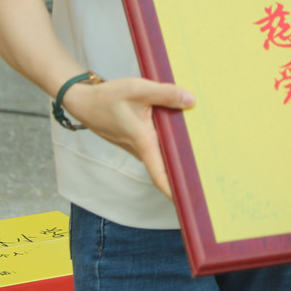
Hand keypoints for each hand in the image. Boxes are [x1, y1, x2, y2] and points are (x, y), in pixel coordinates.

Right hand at [62, 77, 194, 196]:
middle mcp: (140, 149)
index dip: (172, 189)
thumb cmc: (108, 97)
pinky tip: (181, 135)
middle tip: (207, 178)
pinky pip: (154, 147)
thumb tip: (190, 100)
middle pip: (164, 166)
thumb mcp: (138, 89)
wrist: (83, 102)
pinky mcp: (134, 141)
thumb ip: (165, 94)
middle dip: (182, 172)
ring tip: (202, 156)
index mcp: (143, 141)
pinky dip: (166, 144)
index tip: (186, 201)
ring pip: (160, 155)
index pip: (159, 173)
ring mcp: (136, 147)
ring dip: (175, 156)